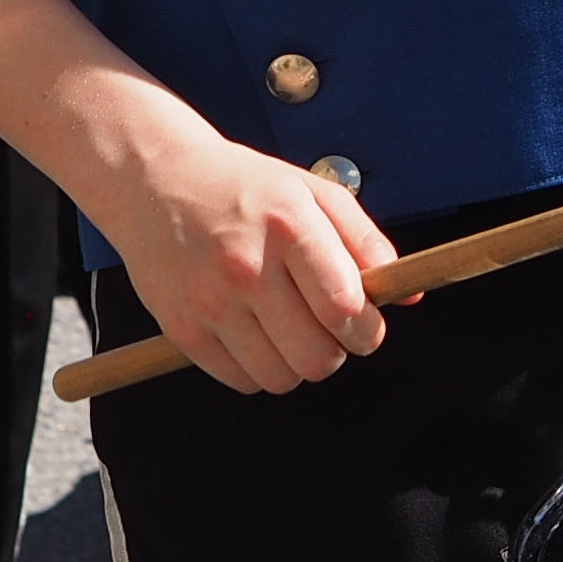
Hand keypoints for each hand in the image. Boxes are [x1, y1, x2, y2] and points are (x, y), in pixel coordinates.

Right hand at [94, 120, 400, 394]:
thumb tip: (407, 292)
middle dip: (336, 350)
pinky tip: (254, 332)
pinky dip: (258, 369)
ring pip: (282, 378)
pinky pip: (242, 382)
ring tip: (288, 327)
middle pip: (317, 357)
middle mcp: (246, 266)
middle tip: (329, 329)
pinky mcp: (182, 330)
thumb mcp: (311, 191)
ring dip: (297, 363)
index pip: (345, 307)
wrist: (155, 179)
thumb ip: (365, 240)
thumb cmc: (242, 186)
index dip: (368, 329)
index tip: (366, 324)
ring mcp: (210, 302)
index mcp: (287, 223)